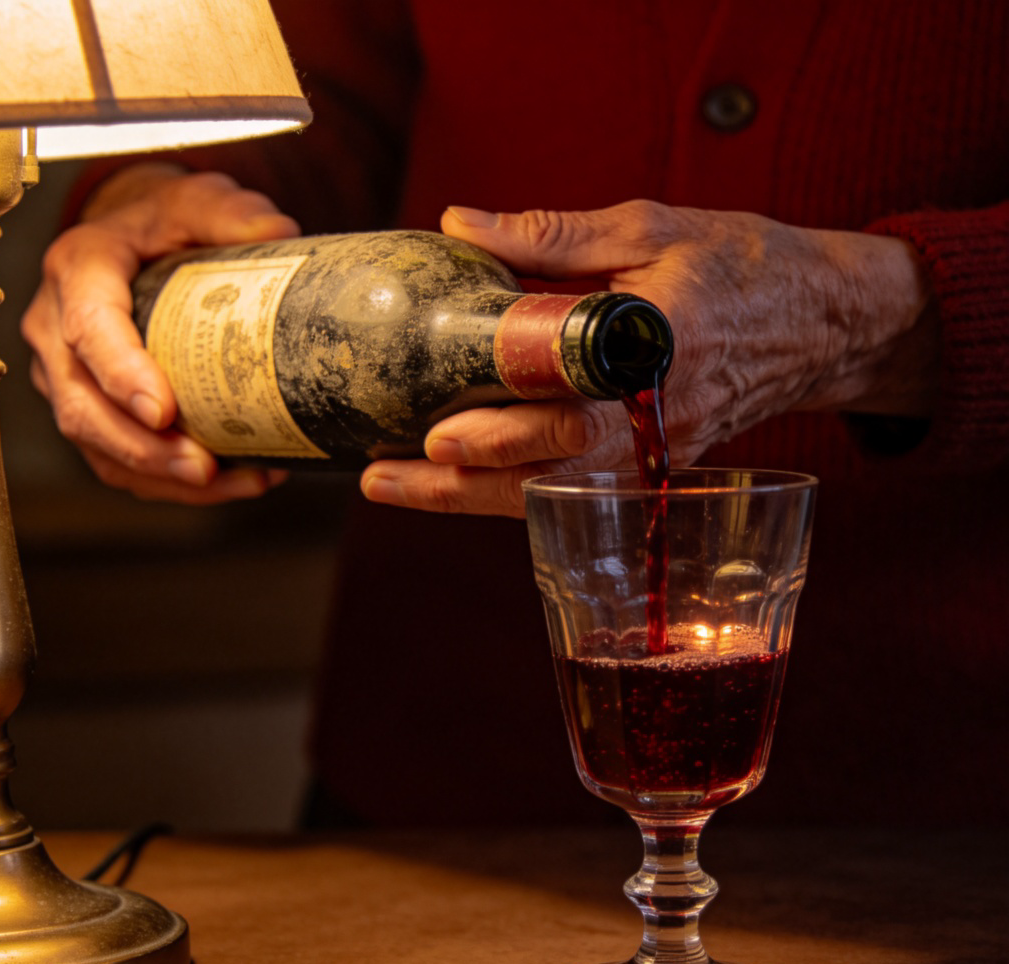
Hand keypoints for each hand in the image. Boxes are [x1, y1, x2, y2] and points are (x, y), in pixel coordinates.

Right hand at [22, 163, 299, 503]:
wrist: (132, 239)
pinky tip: (226, 483)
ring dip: (161, 477)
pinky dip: (166, 482)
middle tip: (205, 469)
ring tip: (234, 483)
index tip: (163, 411)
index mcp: (79, 271)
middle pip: (84, 406)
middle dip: (144, 449)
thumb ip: (227, 212)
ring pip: (97, 444)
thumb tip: (279, 233)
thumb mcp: (191, 201)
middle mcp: (58, 327)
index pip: (89, 329)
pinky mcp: (89, 406)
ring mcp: (67, 374)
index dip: (122, 374)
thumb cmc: (159, 223)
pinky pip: (114, 460)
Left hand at [361, 199, 936, 516]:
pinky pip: (574, 490)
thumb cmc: (740, 267)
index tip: (440, 436)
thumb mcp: (652, 230)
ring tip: (399, 487)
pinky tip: (454, 485)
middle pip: (552, 472)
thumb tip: (461, 223)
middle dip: (466, 482)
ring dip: (472, 499)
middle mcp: (656, 420)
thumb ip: (555, 234)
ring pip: (555, 494)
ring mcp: (655, 453)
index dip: (507, 432)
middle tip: (388, 477)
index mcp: (660, 352)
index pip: (577, 411)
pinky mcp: (649, 464)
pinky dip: (510, 492)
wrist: (814, 323)